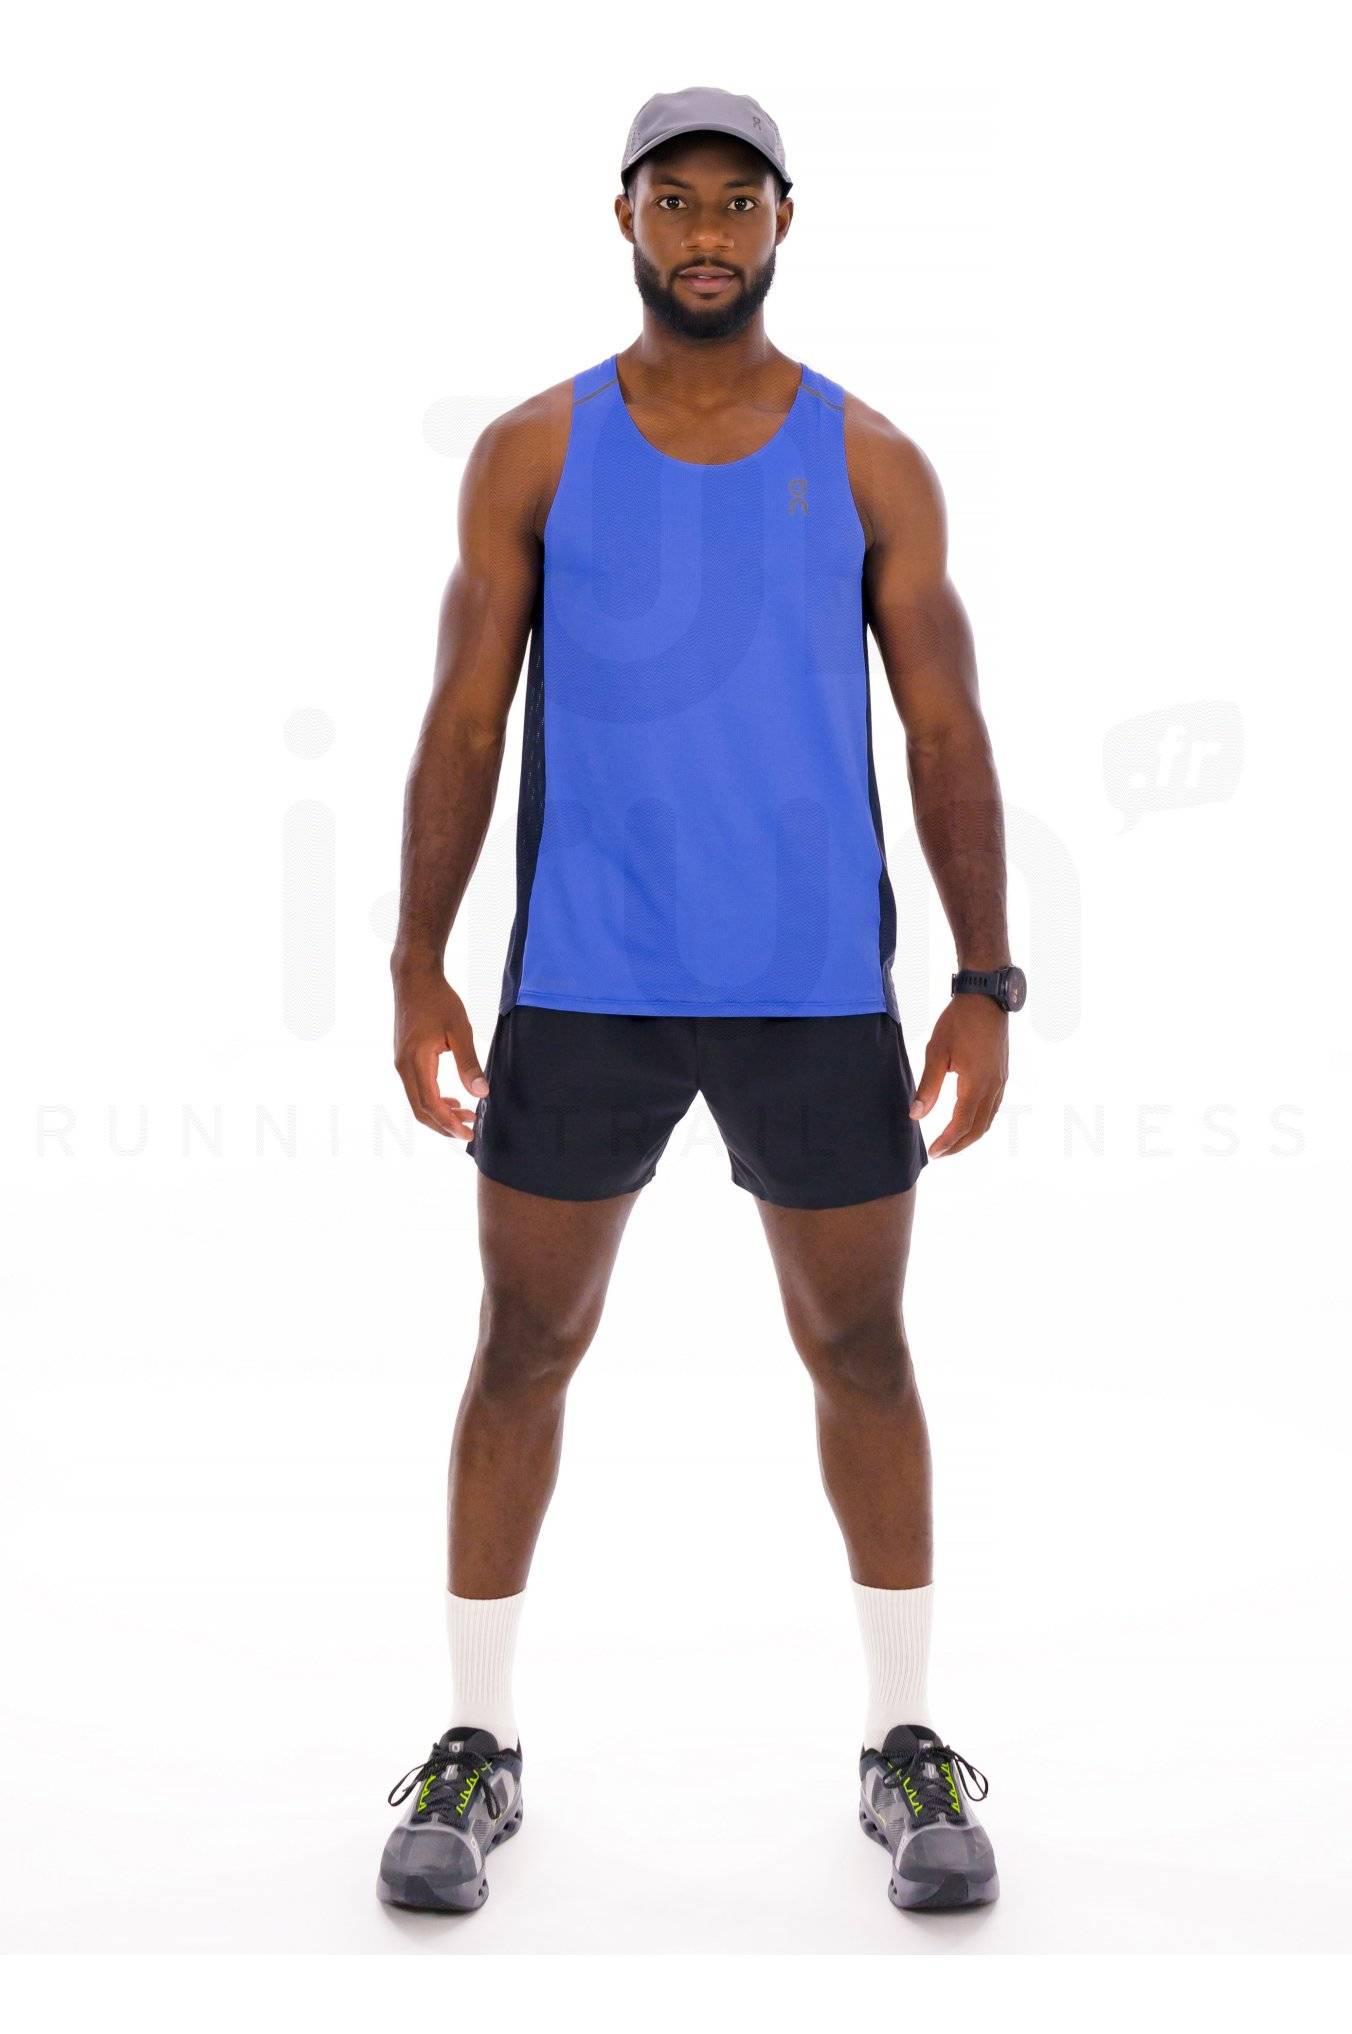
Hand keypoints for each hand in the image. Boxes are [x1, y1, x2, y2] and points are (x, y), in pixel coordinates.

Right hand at [393, 969, 488, 1138]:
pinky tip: (452, 1099)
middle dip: (444, 1125)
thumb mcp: (460, 1030)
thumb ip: (469, 1063)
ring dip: (440, 1113)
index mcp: (416, 1062)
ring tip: (465, 1115)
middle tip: (469, 1132)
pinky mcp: (404, 1058)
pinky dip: (433, 1100)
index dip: (449, 1123)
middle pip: (420, 1109)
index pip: (430, 1104)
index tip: (468, 1133)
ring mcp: (401, 1063)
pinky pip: (416, 1088)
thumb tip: (481, 1093)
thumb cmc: (438, 1000)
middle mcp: (403, 1067)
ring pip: (417, 1100)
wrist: (414, 978)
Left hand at [909, 995, 1007, 1157]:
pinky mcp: (1002, 1074)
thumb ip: (928, 1086)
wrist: (985, 997)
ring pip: (988, 1119)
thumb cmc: (958, 1021)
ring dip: (971, 1135)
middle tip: (940, 1154)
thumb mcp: (936, 1052)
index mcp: (975, 1084)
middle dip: (959, 1145)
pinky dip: (980, 1121)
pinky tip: (968, 1120)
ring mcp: (1000, 1081)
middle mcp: (993, 1087)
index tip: (933, 1153)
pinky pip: (993, 1107)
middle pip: (978, 1128)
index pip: (961, 1124)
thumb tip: (916, 1114)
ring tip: (952, 1142)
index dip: (947, 1142)